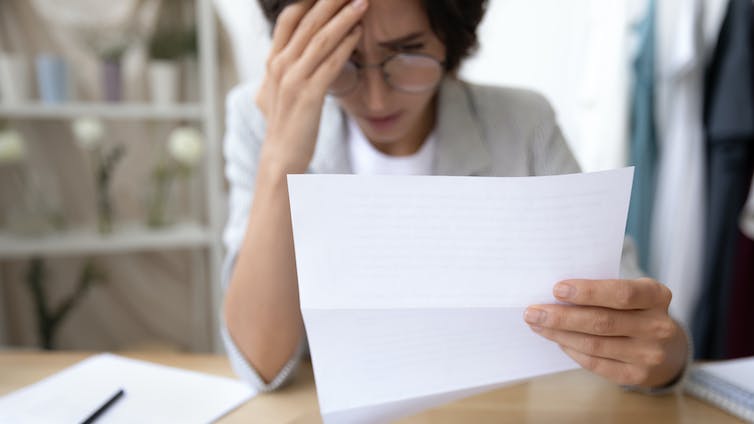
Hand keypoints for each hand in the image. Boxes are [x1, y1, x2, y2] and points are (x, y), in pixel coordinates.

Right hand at [256, 0, 367, 172]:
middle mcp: (280, 65)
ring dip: (344, 17)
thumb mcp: (275, 93)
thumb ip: (281, 72)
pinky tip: (358, 33)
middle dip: (331, 1)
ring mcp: (293, 80)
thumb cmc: (284, 127)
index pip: (289, 19)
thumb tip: (285, 58)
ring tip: (362, 3)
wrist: (280, 157)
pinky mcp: (309, 95)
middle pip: (308, 22)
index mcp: (273, 62)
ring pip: (321, 39)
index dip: (309, 1)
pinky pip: (330, 63)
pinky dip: (346, 45)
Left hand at [524, 278, 687, 387]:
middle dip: (562, 316)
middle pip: (602, 322)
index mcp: (656, 295)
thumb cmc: (634, 310)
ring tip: (537, 324)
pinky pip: (596, 363)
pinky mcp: (637, 375)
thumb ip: (601, 290)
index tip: (556, 289)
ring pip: (595, 344)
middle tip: (533, 311)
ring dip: (560, 334)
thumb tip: (555, 294)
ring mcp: (649, 354)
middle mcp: (658, 326)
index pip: (622, 293)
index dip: (588, 291)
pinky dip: (572, 350)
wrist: (666, 346)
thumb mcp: (629, 292)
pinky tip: (557, 340)